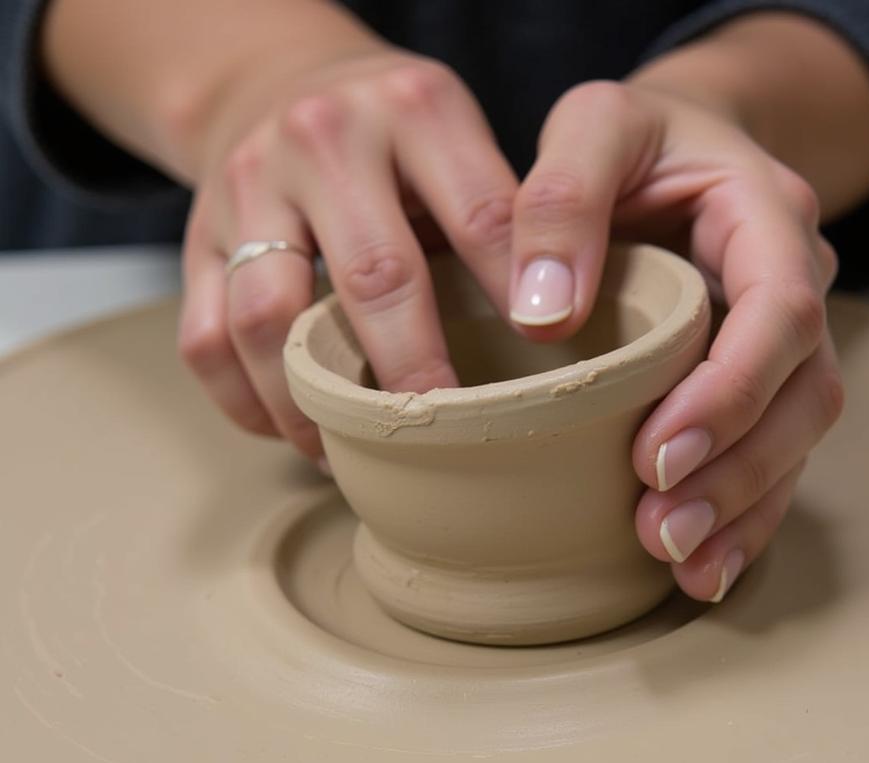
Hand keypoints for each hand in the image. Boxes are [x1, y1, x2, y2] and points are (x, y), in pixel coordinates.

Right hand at [178, 48, 516, 458]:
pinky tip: (295, 431)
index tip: (541, 367)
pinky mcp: (193, 240)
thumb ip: (500, 211)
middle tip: (450, 438)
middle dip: (417, 373)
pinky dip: (251, 405)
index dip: (518, 300)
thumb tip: (553, 327)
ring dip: (315, 405)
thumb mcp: (456, 136)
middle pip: (376, 278)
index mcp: (416, 110)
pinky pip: (208, 343)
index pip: (482, 218)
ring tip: (354, 452)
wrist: (270, 82)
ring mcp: (248, 189)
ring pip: (272, 322)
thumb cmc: (389, 135)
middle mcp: (326, 139)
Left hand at [507, 79, 843, 601]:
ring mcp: (781, 344)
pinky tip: (700, 569)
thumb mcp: (590, 128)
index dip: (731, 391)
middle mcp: (792, 285)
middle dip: (737, 471)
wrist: (667, 149)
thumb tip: (544, 317)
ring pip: (795, 441)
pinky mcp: (755, 385)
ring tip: (677, 561)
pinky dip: (741, 519)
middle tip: (661, 527)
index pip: (781, 310)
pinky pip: (772, 459)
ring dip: (741, 510)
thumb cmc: (626, 140)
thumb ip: (563, 197)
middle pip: (802, 394)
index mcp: (767, 217)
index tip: (657, 452)